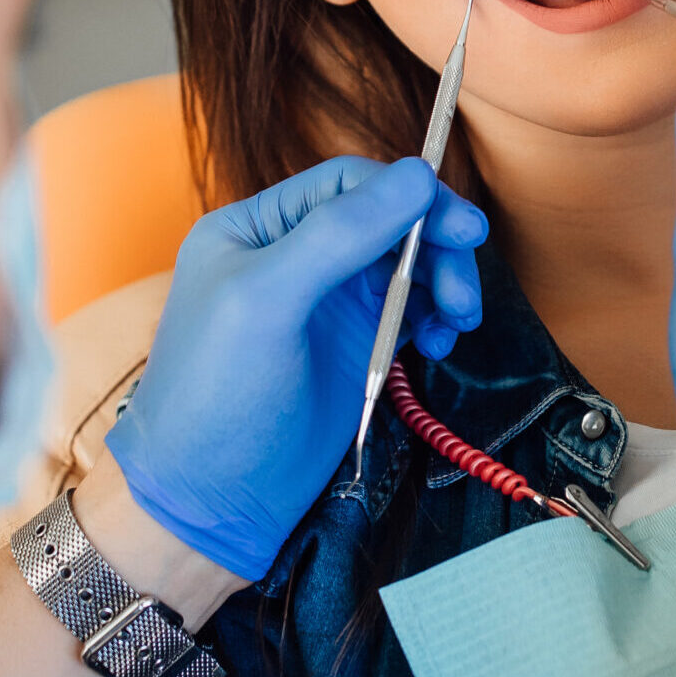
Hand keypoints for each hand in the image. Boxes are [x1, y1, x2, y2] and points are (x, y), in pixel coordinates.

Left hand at [106, 156, 486, 580]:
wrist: (209, 500)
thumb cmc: (216, 396)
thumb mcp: (267, 300)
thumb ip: (338, 234)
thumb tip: (417, 175)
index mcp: (256, 228)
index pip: (346, 183)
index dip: (408, 196)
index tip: (461, 228)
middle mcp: (292, 255)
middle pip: (388, 220)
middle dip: (435, 246)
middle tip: (466, 290)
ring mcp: (326, 304)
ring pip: (407, 265)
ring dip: (443, 284)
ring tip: (457, 321)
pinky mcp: (353, 348)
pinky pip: (410, 312)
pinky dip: (434, 319)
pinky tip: (438, 344)